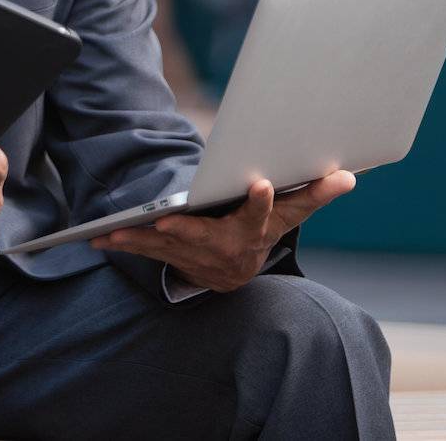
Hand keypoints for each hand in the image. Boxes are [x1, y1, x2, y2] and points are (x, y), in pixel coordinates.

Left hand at [88, 170, 355, 292]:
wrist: (234, 271)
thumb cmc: (261, 230)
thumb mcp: (288, 214)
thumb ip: (313, 193)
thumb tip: (348, 174)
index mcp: (253, 232)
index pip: (261, 215)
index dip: (259, 202)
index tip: (257, 181)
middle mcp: (223, 248)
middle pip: (204, 238)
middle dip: (184, 232)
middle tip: (166, 223)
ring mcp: (194, 257)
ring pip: (166, 248)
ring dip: (140, 241)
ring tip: (116, 232)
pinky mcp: (170, 258)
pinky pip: (143, 252)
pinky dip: (121, 245)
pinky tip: (97, 238)